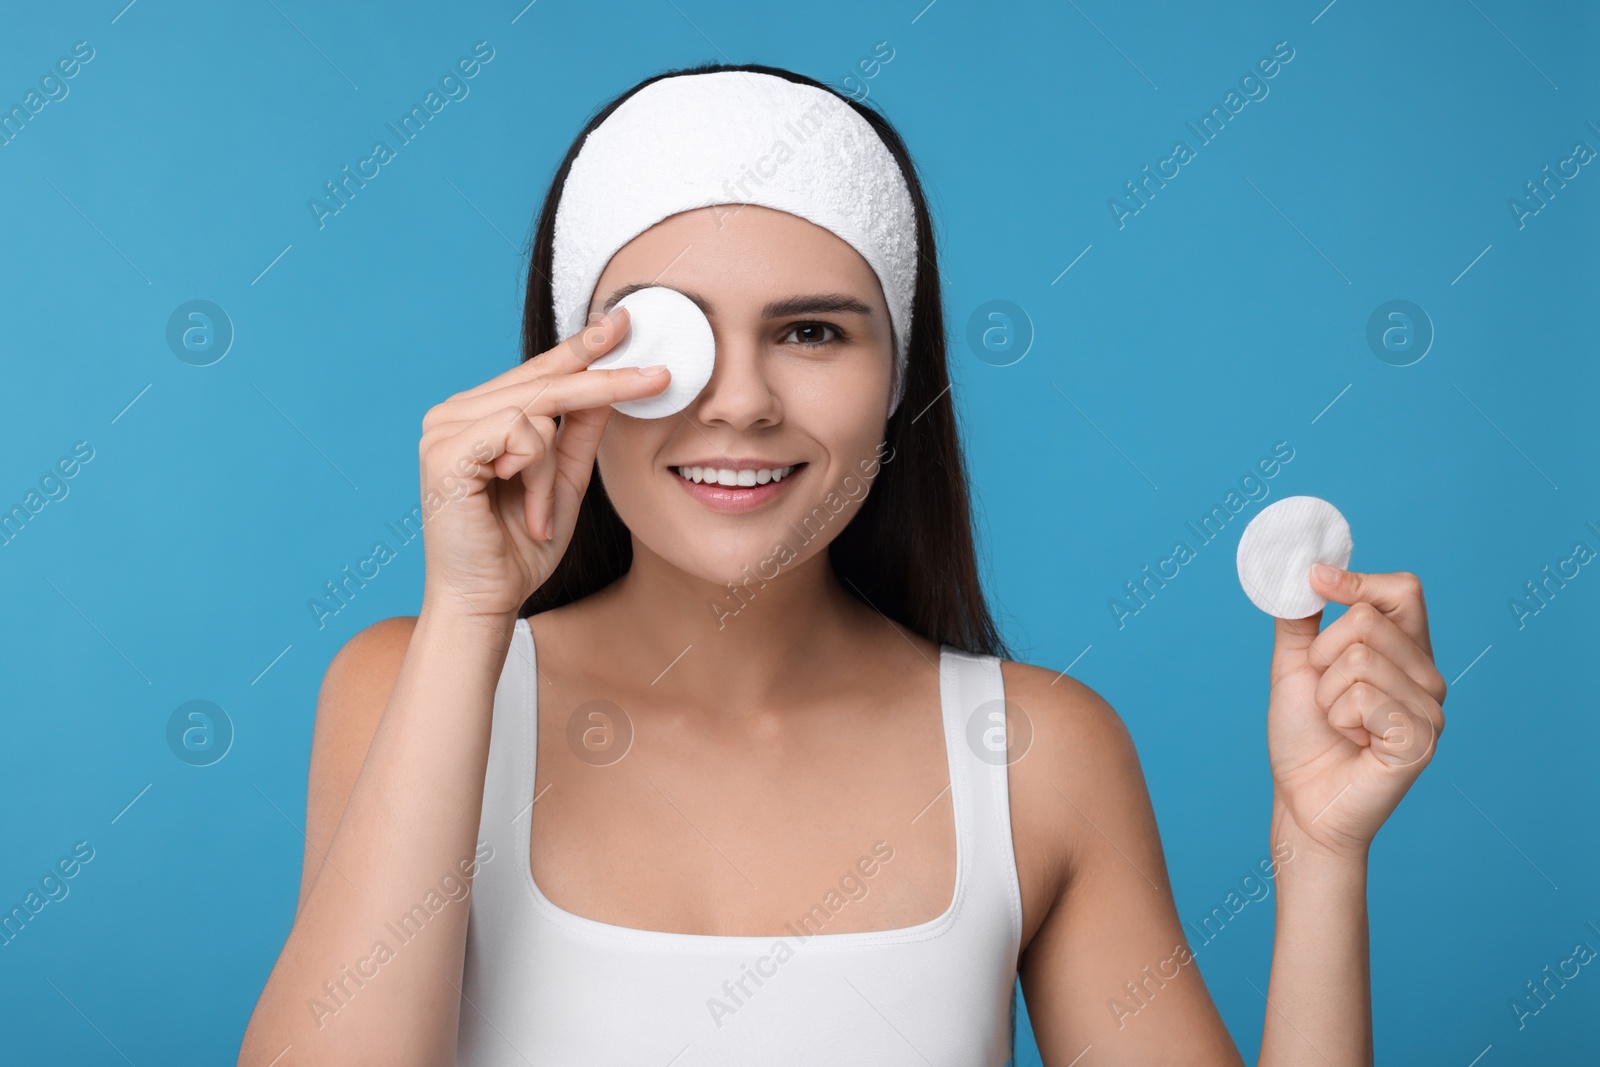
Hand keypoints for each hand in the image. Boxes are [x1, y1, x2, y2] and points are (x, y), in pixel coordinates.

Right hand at [414, 307, 669, 621]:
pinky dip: (536, 478)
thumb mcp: (565, 481)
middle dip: (605, 381)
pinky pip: (521, 435)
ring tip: (538, 515)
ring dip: (551, 470)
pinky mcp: (445, 451)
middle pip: (544, 380)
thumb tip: (609, 386)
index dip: (581, 347)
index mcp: (477, 415)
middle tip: (660, 376)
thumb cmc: (520, 548)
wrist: (485, 602)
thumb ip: (581, 433)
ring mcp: (443, 429)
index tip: (623, 322)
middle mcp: (454, 413)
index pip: (538, 372)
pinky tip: (526, 511)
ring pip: (537, 409)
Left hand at [1264, 566, 1446, 858]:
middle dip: (1322, 656)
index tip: (1316, 581)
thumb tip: (1305, 570)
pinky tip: (1352, 743)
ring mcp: (1430, 708)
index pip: (1403, 590)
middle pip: (1367, 619)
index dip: (1358, 580)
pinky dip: (1339, 718)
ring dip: (1327, 694)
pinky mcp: (1420, 738)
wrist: (1302, 800)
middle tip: (1327, 696)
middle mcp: (1427, 676)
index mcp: (1405, 652)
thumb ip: (1303, 618)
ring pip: (1358, 658)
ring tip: (1339, 724)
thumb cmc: (1305, 735)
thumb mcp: (1297, 665)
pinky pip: (1362, 696)